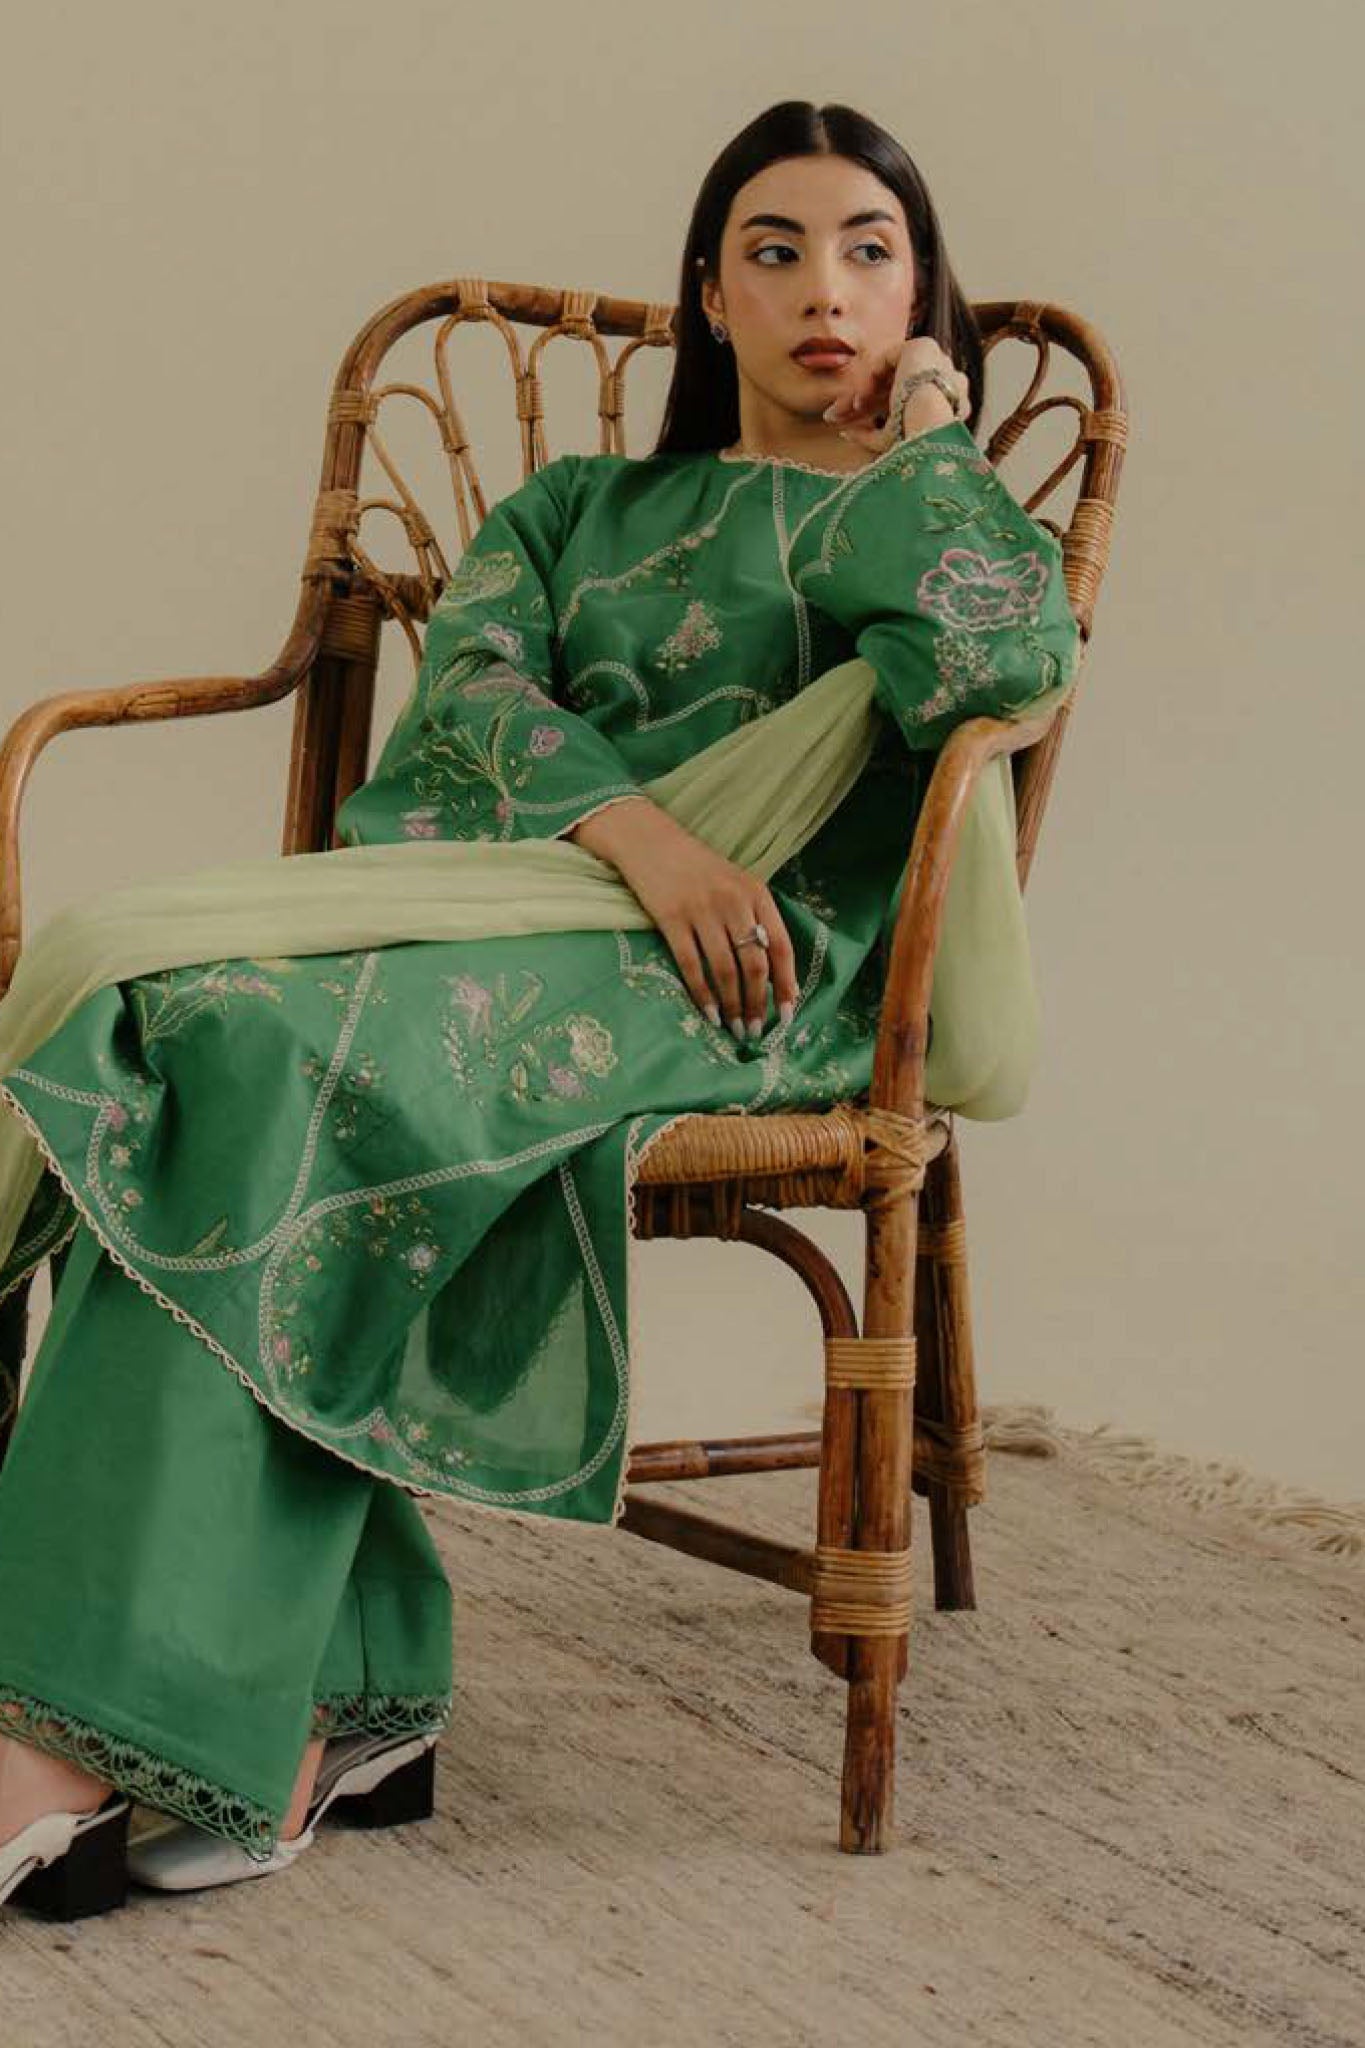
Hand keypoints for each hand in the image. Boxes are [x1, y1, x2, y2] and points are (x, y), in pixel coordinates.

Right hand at [567, 799, 799, 1040]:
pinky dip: (703, 994)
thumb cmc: (698, 869)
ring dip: (733, 1005)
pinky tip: (709, 1013)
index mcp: (756, 893)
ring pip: (725, 969)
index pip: (780, 945)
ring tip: (736, 1028)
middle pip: (754, 963)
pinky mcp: (671, 918)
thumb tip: (778, 977)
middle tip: (757, 1030)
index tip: (786, 1013)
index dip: (786, 983)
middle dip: (757, 1002)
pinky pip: (692, 965)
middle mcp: (733, 901)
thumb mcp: (736, 885)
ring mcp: (701, 909)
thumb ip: (757, 921)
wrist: (650, 841)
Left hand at [821, 335, 968, 455]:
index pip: (899, 403)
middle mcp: (940, 381)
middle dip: (858, 404)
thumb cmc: (915, 440)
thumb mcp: (890, 441)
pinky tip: (861, 400)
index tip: (846, 428)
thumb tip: (846, 434)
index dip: (870, 414)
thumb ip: (869, 436)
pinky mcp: (924, 346)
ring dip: (859, 393)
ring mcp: (935, 361)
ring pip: (887, 373)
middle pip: (890, 388)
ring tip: (840, 413)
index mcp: (940, 404)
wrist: (932, 424)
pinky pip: (887, 358)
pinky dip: (870, 378)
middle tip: (833, 417)